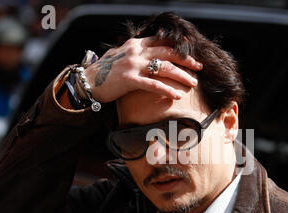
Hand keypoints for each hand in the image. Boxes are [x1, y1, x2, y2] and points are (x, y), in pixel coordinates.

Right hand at [83, 37, 202, 102]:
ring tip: (193, 83)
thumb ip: (137, 53)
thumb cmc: (106, 71)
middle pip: (168, 53)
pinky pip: (153, 84)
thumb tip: (150, 55)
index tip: (192, 54)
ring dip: (181, 75)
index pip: (162, 42)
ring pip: (164, 68)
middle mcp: (137, 51)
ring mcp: (133, 64)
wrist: (88, 81)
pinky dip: (167, 90)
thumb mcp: (122, 56)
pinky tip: (177, 96)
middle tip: (199, 67)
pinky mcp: (129, 79)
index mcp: (136, 44)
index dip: (179, 48)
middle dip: (186, 60)